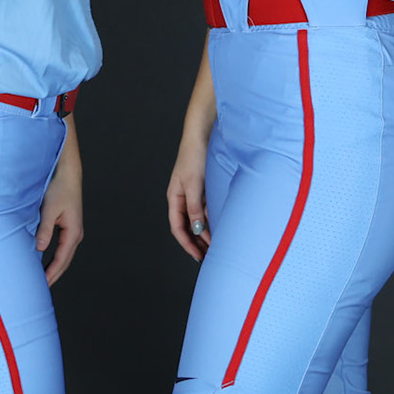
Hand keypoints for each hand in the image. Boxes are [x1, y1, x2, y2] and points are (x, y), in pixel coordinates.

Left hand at [36, 155, 83, 285]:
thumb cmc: (59, 188)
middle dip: (53, 276)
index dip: (51, 274)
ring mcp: (72, 231)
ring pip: (63, 256)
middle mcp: (75, 234)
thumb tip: (40, 249)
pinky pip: (61, 248)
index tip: (41, 285)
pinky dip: (54, 258)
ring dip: (54, 268)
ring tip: (42, 280)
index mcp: (73, 232)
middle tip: (40, 290)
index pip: (61, 260)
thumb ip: (45, 229)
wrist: (67, 173)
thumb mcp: (50, 209)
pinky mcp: (67, 226)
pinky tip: (44, 262)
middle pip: (64, 261)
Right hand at [166, 136, 210, 261]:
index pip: (178, 227)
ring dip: (204, 234)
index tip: (198, 256)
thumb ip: (194, 207)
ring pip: (197, 220)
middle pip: (186, 227)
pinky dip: (211, 221)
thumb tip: (196, 229)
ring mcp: (193, 194)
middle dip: (195, 243)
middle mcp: (182, 198)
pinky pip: (205, 210)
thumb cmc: (194, 156)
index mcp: (174, 197)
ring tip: (214, 247)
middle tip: (208, 257)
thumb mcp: (194, 184)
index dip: (187, 244)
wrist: (202, 135)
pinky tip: (219, 228)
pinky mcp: (203, 189)